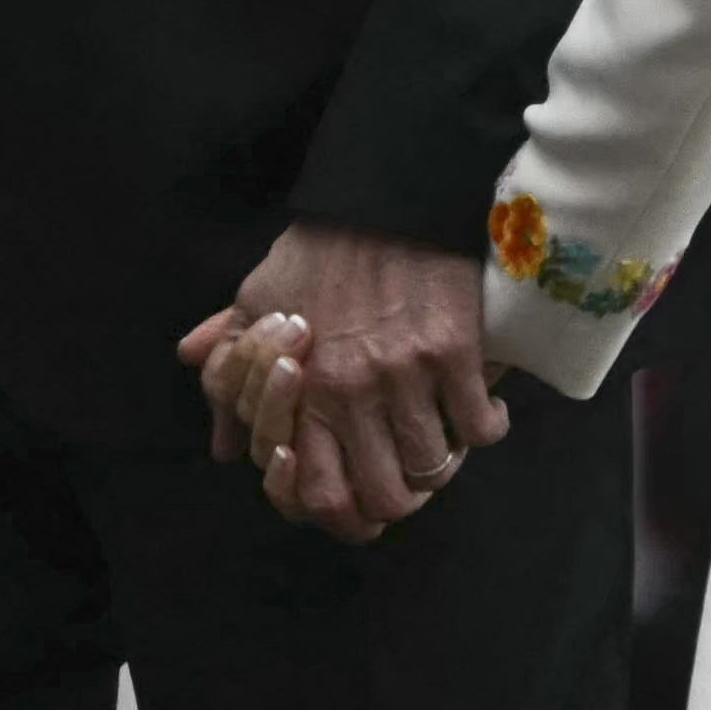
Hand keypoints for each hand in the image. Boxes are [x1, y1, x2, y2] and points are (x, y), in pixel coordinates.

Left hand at [168, 223, 505, 545]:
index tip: (359, 492)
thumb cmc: (321, 250)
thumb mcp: (257, 302)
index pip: (317, 495)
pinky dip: (486, 425)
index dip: (342, 514)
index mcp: (302, 389)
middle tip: (408, 472)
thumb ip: (234, 376)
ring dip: (444, 462)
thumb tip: (224, 446)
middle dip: (400, 498)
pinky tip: (482, 408)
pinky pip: (480, 425)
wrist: (386, 194)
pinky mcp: (456, 351)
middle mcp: (350, 391)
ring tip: (445, 439)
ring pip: (435, 469)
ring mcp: (406, 374)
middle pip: (386, 499)